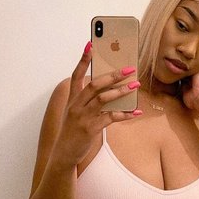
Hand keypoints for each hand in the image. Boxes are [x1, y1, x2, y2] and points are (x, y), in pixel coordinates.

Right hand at [54, 42, 141, 165]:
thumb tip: (109, 89)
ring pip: (104, 98)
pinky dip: (125, 114)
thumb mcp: (74, 112)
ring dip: (121, 91)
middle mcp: (76, 105)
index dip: (83, 60)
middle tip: (128, 69)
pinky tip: (136, 112)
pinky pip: (111, 117)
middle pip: (95, 84)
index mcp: (72, 99)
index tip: (91, 45)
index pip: (76, 75)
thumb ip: (87, 100)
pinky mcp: (90, 128)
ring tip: (136, 85)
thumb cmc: (72, 131)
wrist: (63, 154)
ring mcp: (82, 116)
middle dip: (113, 75)